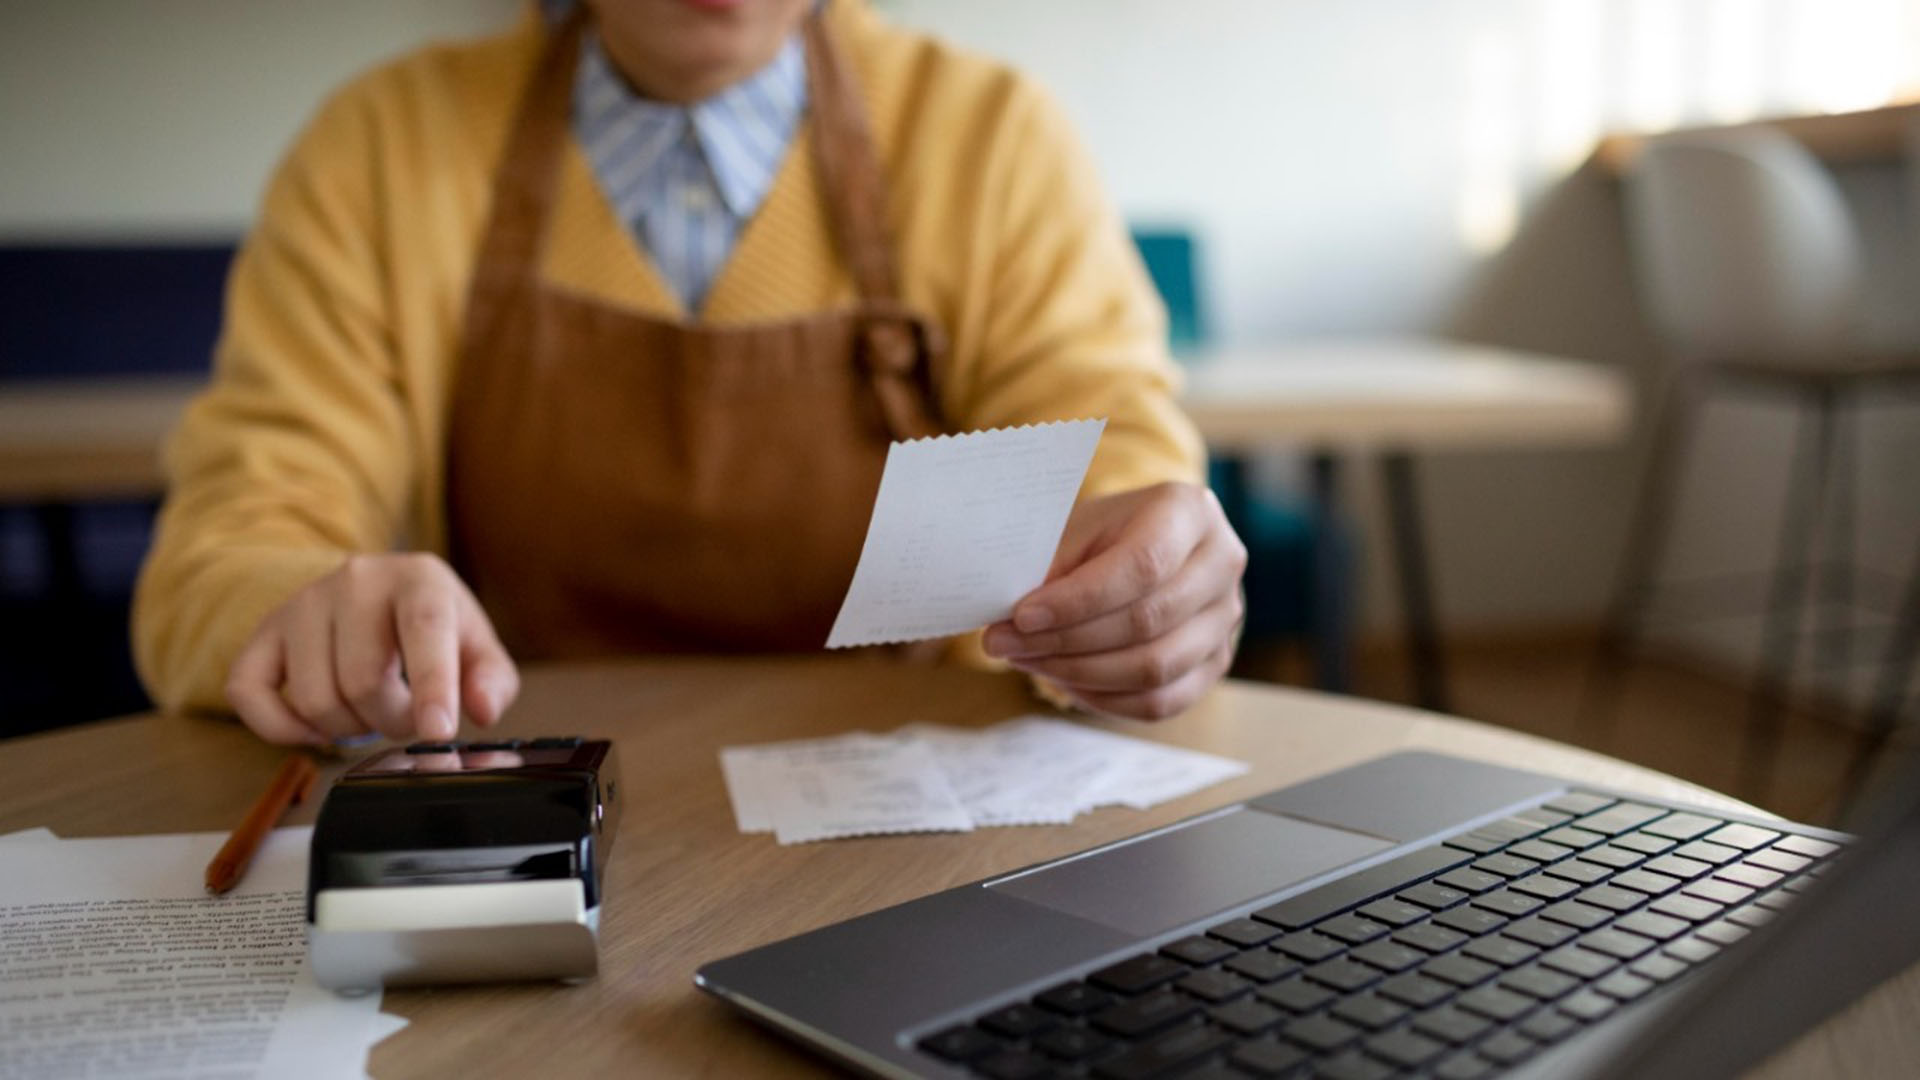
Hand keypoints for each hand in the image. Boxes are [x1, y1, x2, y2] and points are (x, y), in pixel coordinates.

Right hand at [225, 553, 519, 745]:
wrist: (375, 594)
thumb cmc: (430, 627)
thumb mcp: (476, 646)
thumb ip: (491, 679)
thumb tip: (481, 710)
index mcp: (418, 579)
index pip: (424, 630)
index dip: (432, 685)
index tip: (438, 731)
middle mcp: (355, 582)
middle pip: (364, 680)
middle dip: (392, 721)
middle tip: (407, 716)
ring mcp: (302, 604)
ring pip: (315, 698)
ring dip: (348, 729)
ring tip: (370, 712)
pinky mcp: (263, 632)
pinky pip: (249, 695)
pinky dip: (283, 729)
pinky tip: (316, 727)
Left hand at [982, 482, 1246, 718]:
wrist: (1146, 544)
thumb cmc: (1105, 533)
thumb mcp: (1078, 530)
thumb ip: (1053, 568)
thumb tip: (1012, 622)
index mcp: (1190, 511)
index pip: (1142, 565)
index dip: (1078, 600)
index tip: (1021, 615)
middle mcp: (1223, 562)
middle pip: (1147, 621)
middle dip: (1066, 640)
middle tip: (1006, 643)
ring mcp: (1227, 617)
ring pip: (1155, 668)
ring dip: (1079, 673)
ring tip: (1028, 660)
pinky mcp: (1216, 661)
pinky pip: (1161, 701)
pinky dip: (1105, 698)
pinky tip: (1065, 680)